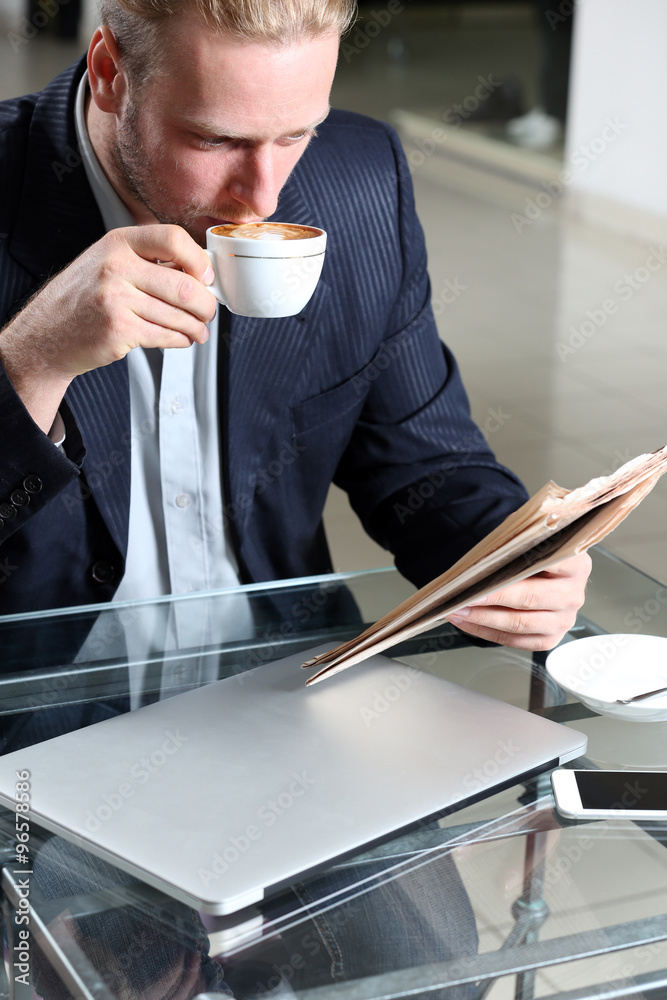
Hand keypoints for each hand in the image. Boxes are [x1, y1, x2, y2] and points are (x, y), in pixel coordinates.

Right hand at [0, 224, 216, 432]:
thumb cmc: (83, 298)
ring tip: (199, 330)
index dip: (199, 261)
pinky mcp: (119, 330)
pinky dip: (181, 340)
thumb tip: (199, 271)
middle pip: (184, 285)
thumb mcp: (108, 262)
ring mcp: (116, 299)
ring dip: (197, 327)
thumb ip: (147, 260)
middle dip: (206, 304)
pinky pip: (166, 336)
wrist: (47, 333)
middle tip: (208, 311)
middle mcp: (116, 266)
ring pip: (179, 315)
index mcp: (118, 242)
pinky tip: (181, 338)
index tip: (206, 276)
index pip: (174, 239)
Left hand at [445, 552, 591, 649]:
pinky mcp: (549, 638)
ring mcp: (563, 620)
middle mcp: (573, 594)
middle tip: (464, 595)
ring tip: (458, 610)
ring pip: (520, 624)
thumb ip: (514, 544)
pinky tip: (467, 622)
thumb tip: (481, 560)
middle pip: (530, 598)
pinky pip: (515, 641)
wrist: (545, 571)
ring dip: (483, 618)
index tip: (484, 573)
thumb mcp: (529, 539)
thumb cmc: (534, 554)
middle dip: (491, 597)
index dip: (513, 570)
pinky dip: (486, 632)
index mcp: (575, 565)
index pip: (547, 565)